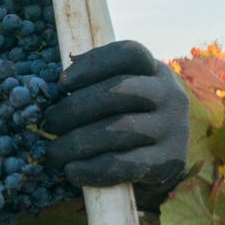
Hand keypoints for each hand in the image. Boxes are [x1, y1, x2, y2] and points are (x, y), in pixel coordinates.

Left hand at [44, 39, 188, 207]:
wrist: (154, 166)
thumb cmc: (121, 124)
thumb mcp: (115, 98)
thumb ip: (92, 85)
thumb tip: (60, 80)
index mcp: (154, 71)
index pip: (128, 54)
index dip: (93, 64)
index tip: (62, 83)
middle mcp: (171, 95)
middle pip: (121, 90)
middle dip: (75, 107)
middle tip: (48, 123)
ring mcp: (175, 128)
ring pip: (121, 128)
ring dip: (77, 141)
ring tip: (53, 153)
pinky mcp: (171, 161)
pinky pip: (126, 163)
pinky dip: (92, 168)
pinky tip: (71, 171)